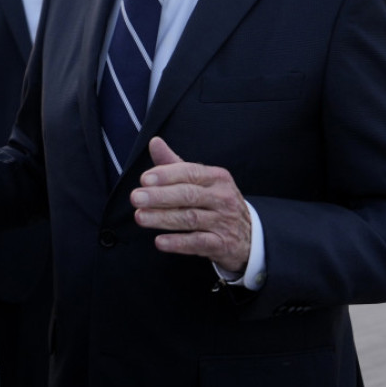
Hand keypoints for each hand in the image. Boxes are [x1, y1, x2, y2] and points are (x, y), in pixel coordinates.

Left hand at [130, 137, 251, 272]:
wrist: (249, 234)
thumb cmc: (215, 201)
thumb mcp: (201, 180)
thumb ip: (174, 164)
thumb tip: (154, 142)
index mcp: (216, 177)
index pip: (190, 172)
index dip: (166, 175)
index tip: (144, 180)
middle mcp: (222, 197)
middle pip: (188, 195)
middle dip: (159, 196)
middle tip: (136, 198)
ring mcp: (224, 221)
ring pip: (190, 218)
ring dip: (163, 218)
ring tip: (140, 217)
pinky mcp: (222, 244)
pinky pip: (198, 243)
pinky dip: (178, 243)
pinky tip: (160, 241)